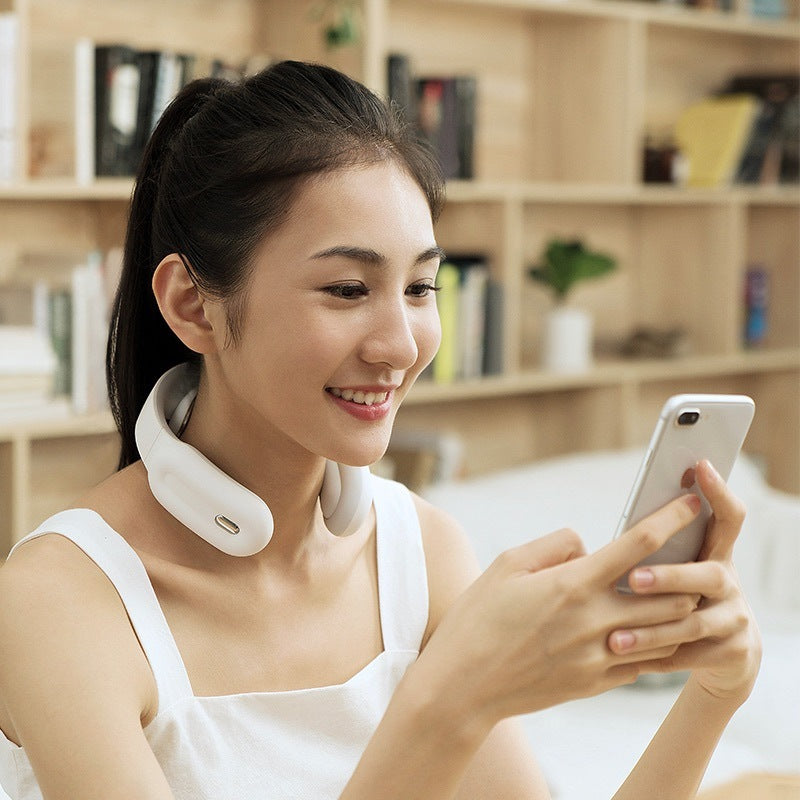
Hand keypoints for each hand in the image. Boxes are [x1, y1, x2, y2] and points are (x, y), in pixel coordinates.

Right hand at [421, 493, 704, 727]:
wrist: (464, 686)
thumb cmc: (478, 618)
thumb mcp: (507, 565)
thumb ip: (554, 546)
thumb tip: (587, 547)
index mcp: (572, 584)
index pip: (638, 544)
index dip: (670, 518)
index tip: (690, 502)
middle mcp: (594, 621)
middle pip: (671, 593)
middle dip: (687, 571)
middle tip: (690, 554)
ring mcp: (600, 657)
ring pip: (668, 632)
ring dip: (678, 610)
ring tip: (678, 592)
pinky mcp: (597, 683)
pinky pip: (646, 662)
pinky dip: (656, 641)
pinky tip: (649, 629)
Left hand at [608, 460, 761, 703]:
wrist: (719, 654)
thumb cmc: (673, 594)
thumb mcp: (672, 565)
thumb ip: (652, 546)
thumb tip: (619, 527)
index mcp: (713, 552)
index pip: (727, 517)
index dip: (718, 491)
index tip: (699, 466)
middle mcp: (729, 581)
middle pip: (710, 574)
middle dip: (670, 576)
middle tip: (632, 578)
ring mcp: (734, 617)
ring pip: (695, 622)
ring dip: (652, 629)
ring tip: (614, 639)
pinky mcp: (733, 652)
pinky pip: (691, 656)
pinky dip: (657, 658)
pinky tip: (625, 661)